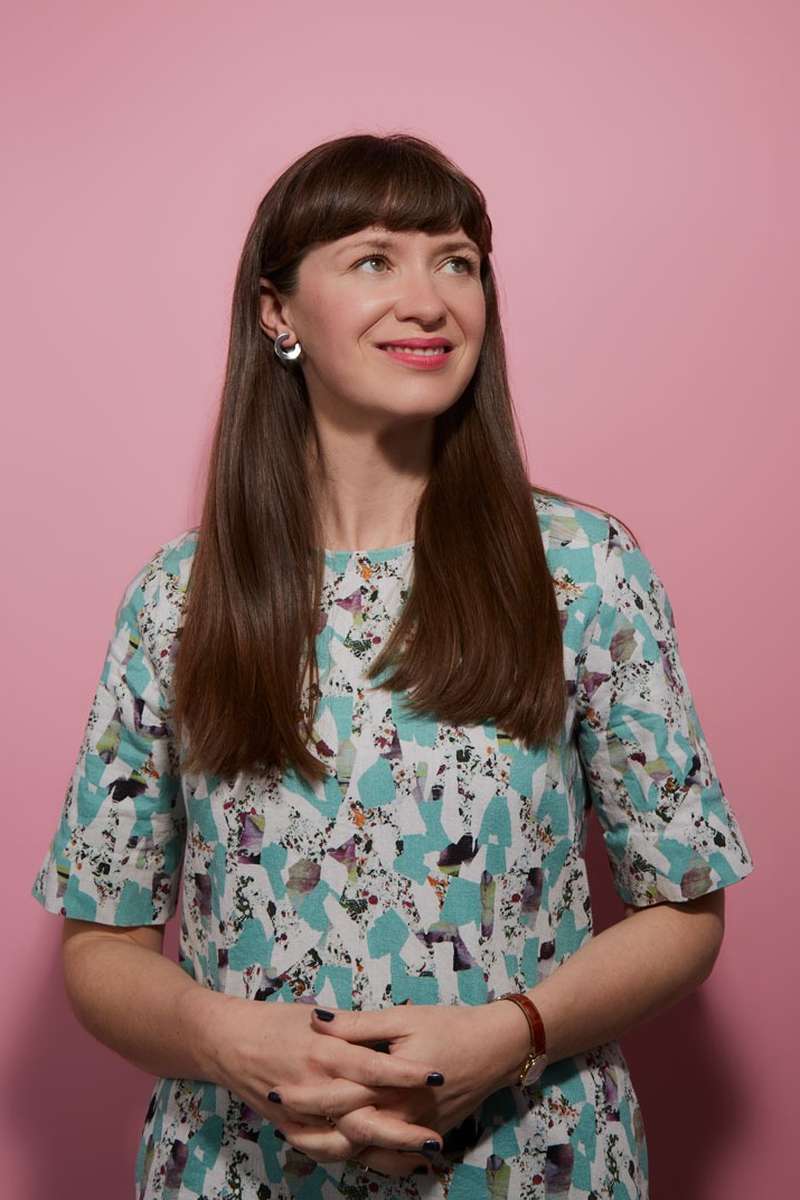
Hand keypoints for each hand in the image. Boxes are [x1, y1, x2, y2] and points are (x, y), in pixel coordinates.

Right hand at [184, 988, 448, 1176]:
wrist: (226, 1040)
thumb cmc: (275, 1021)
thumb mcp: (317, 1016)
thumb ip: (352, 1031)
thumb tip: (386, 1038)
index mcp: (324, 1051)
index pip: (374, 1067)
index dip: (406, 1074)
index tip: (437, 1077)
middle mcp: (314, 1085)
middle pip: (365, 1114)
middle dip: (402, 1129)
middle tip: (436, 1138)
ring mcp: (301, 1113)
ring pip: (348, 1140)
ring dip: (385, 1150)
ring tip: (417, 1155)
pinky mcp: (290, 1129)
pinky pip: (325, 1151)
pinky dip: (354, 1158)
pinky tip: (379, 1159)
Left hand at [275, 998, 530, 1174]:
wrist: (497, 1049)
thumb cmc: (448, 1026)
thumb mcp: (402, 1018)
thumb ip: (358, 1025)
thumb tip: (318, 1020)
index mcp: (389, 1083)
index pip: (336, 1096)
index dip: (302, 1096)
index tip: (273, 1090)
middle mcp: (400, 1114)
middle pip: (345, 1129)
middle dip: (309, 1127)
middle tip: (277, 1119)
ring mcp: (414, 1131)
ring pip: (366, 1150)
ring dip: (332, 1145)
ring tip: (299, 1137)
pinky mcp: (426, 1136)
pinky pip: (389, 1153)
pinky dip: (363, 1151)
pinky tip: (342, 1143)